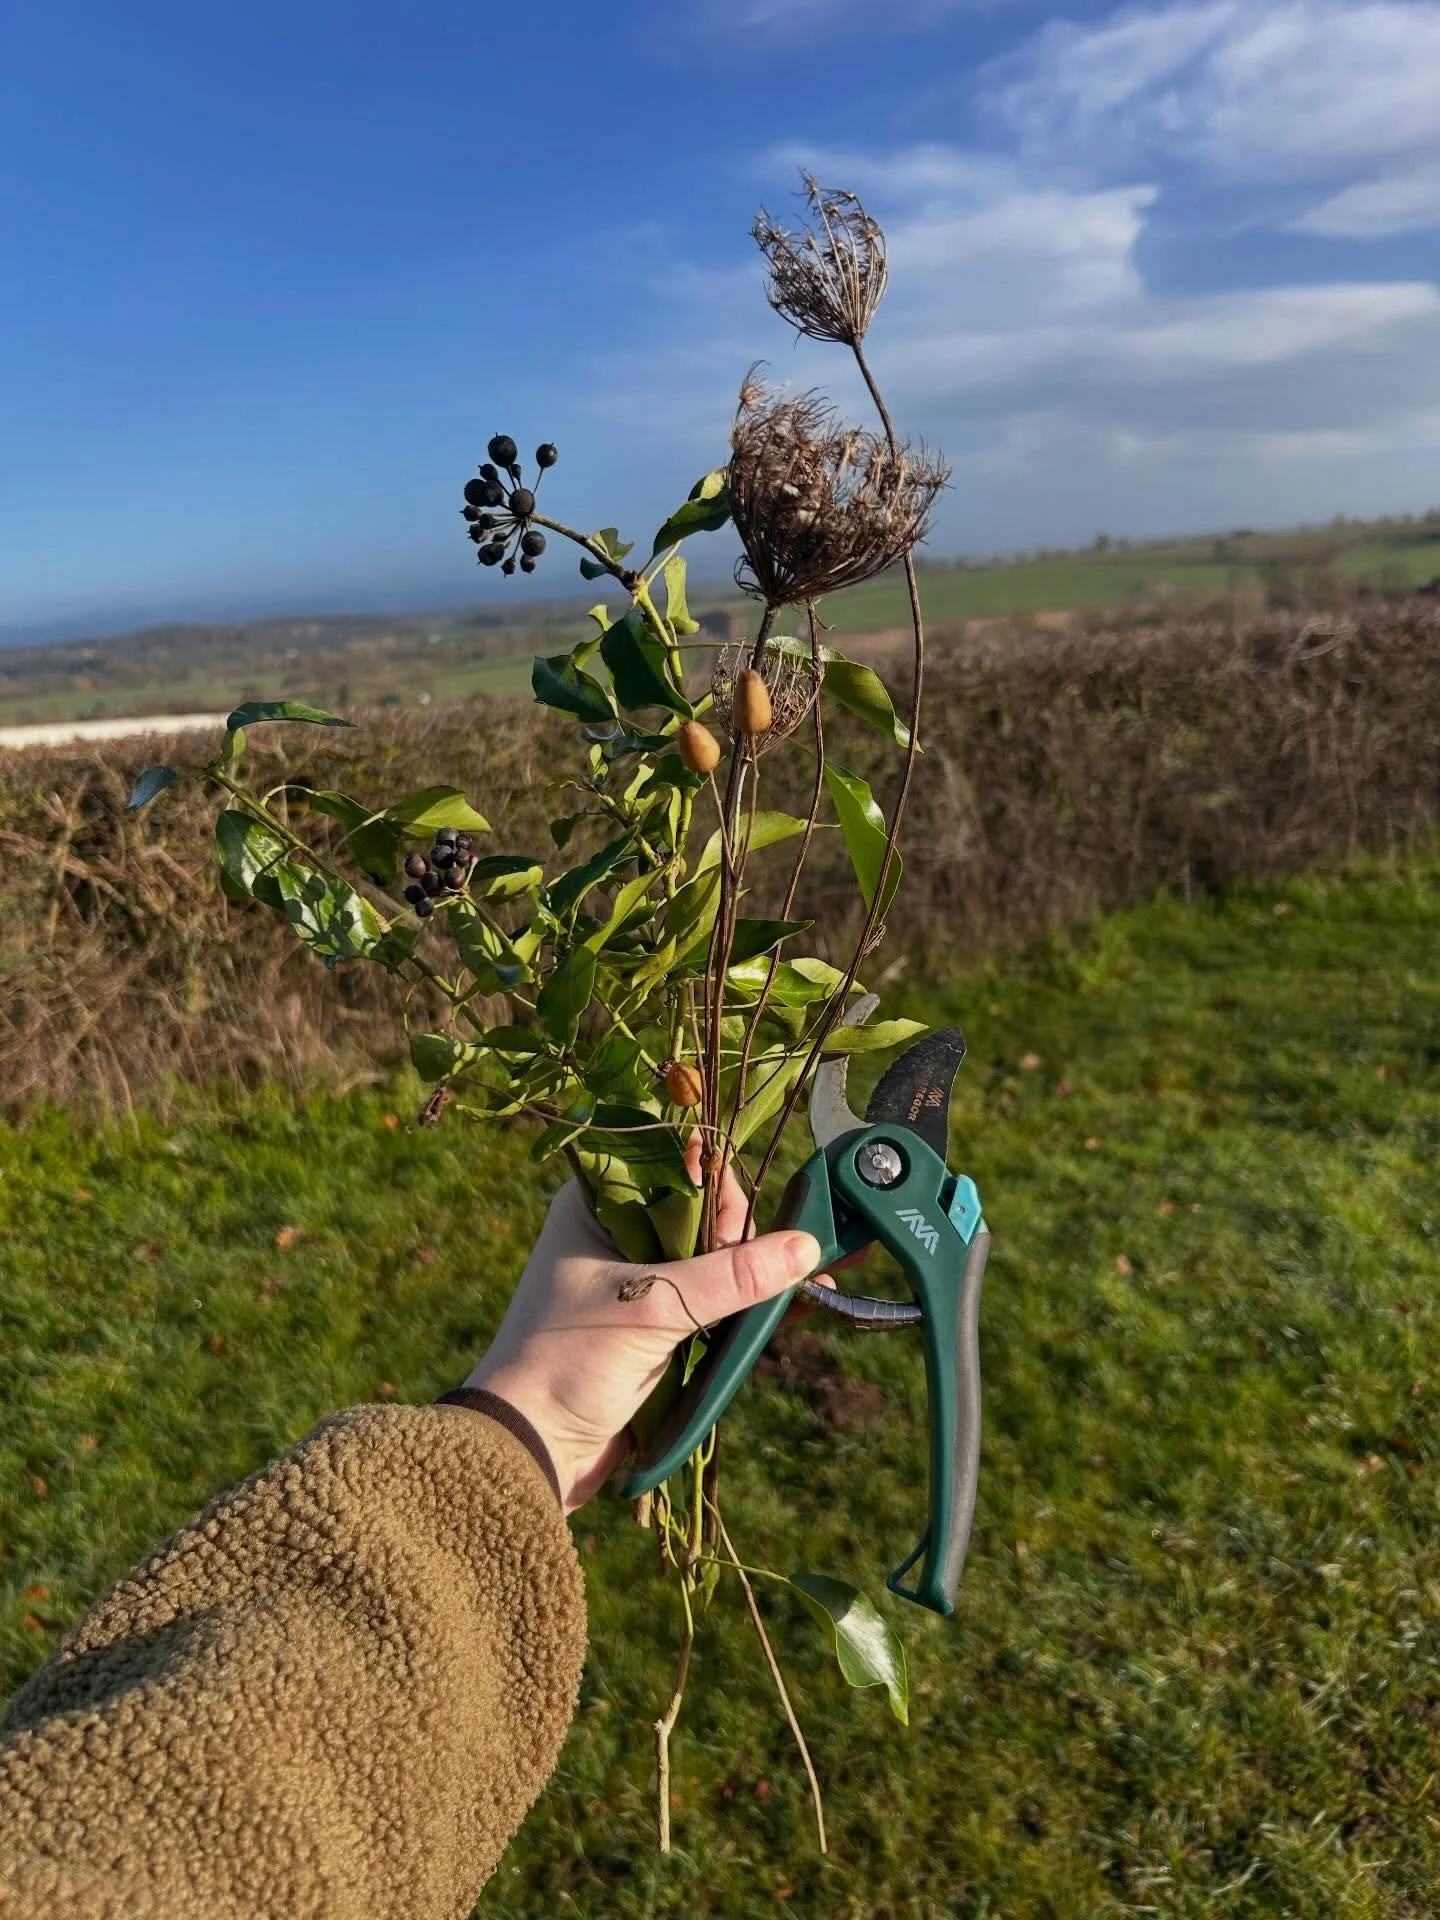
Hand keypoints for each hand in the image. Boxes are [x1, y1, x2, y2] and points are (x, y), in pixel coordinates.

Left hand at [464, 1146, 821, 1510]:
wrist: (529, 1449)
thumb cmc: (571, 1358)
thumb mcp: (654, 1308)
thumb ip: (730, 1277)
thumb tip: (808, 1245)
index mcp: (598, 1204)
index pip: (678, 1169)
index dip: (721, 1192)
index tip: (741, 1232)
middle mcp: (618, 1233)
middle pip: (704, 1217)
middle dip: (747, 1240)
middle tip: (778, 1268)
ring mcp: (638, 1282)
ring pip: (713, 1263)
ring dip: (755, 1277)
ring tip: (808, 1287)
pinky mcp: (656, 1327)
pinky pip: (712, 1305)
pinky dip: (747, 1309)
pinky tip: (794, 1309)